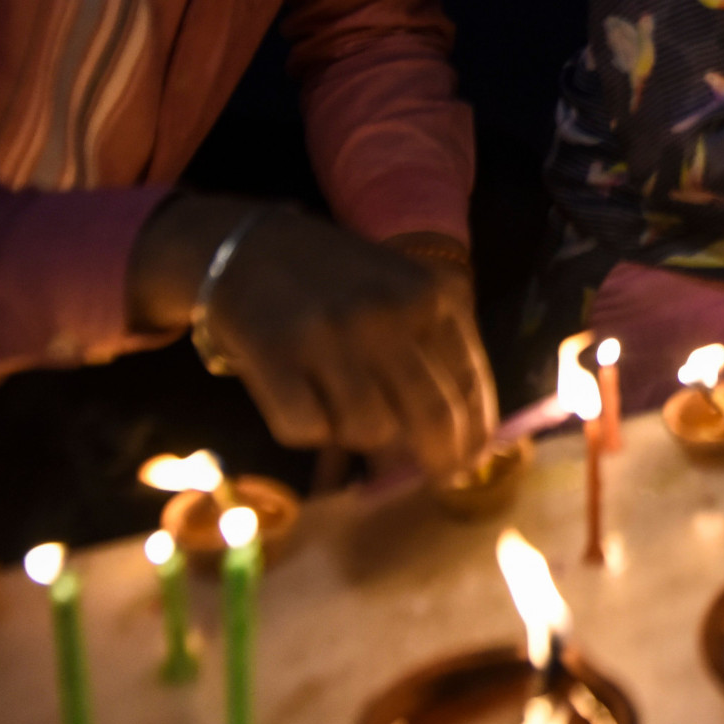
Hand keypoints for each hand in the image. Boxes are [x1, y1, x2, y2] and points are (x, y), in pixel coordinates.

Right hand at [129, 194, 495, 478]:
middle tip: (438, 476)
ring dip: (363, 434)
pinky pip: (309, 430)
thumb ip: (432, 352)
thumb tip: (460, 439)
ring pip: (372, 430)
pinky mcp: (276, 358)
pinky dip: (309, 428)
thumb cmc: (336, 279)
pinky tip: (301, 397)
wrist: (247, 247)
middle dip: (441, 457)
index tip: (474, 459)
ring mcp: (331, 335)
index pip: (469, 380)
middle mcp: (387, 313)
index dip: (476, 430)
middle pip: (432, 415)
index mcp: (429, 294)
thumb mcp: (400, 293)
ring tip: (342, 403)